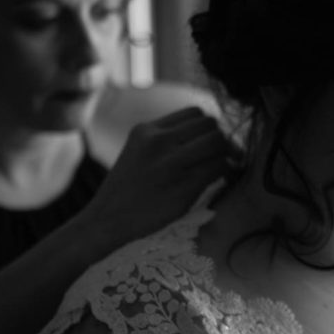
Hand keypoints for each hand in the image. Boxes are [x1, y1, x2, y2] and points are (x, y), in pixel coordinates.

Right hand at [78, 107, 238, 249]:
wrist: (107, 220)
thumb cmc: (127, 190)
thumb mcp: (138, 151)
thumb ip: (165, 138)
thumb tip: (207, 131)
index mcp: (146, 130)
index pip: (194, 113)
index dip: (206, 127)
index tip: (207, 142)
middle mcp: (158, 141)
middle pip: (210, 124)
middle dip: (219, 138)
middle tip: (220, 155)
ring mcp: (171, 163)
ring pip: (218, 142)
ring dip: (226, 153)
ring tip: (220, 166)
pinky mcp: (184, 185)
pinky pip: (219, 167)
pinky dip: (225, 171)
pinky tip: (219, 180)